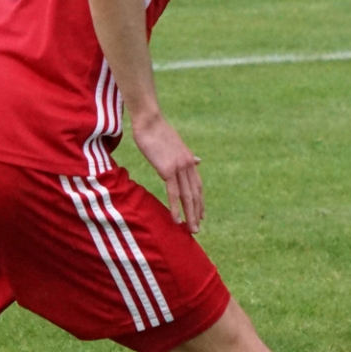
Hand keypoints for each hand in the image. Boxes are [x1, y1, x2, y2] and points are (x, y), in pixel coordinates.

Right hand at [130, 109, 204, 232]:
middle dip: (196, 213)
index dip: (200, 201)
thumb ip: (186, 156)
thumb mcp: (176, 146)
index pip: (198, 186)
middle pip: (195, 194)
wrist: (149, 122)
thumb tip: (198, 161)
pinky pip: (174, 193)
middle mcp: (188, 165)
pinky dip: (176, 208)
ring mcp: (179, 168)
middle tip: (197, 229)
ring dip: (190, 215)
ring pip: (187, 196)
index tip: (201, 214)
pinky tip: (177, 220)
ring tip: (191, 230)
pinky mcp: (168, 170)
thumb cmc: (158, 132)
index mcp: (189, 160)